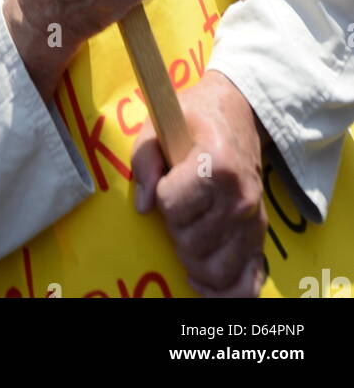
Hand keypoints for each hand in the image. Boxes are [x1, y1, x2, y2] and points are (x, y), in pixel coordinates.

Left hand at [132, 72, 266, 297]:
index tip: (167, 180)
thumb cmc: (195, 117)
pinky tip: (203, 280)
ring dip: (192, 260)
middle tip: (177, 206)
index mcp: (216, 165)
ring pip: (216, 270)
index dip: (160, 196)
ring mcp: (254, 220)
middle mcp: (240, 198)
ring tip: (186, 236)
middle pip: (191, 242)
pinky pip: (247, 283)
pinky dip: (225, 291)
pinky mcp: (261, 235)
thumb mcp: (160, 124)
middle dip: (174, 228)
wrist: (239, 112)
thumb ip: (144, 160)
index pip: (173, 205)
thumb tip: (143, 207)